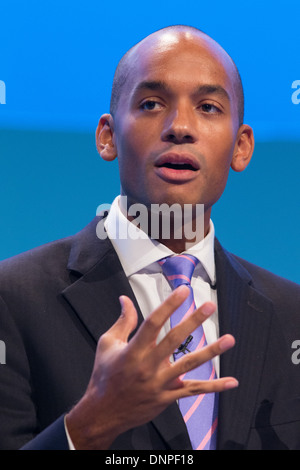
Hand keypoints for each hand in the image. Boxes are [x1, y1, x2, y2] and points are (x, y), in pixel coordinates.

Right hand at [66, 285, 236, 448]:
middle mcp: (148, 366)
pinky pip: (193, 390)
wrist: (103, 413)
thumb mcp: (107, 344)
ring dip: (211, 352)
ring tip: (229, 339)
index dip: (169, 305)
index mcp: (133, 351)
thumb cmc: (104, 375)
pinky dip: (213, 387)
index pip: (153, 323)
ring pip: (188, 365)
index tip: (183, 291)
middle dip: (193, 321)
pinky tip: (231, 381)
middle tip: (209, 306)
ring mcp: (160, 383)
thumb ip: (123, 321)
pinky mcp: (167, 397)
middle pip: (174, 340)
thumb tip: (126, 299)